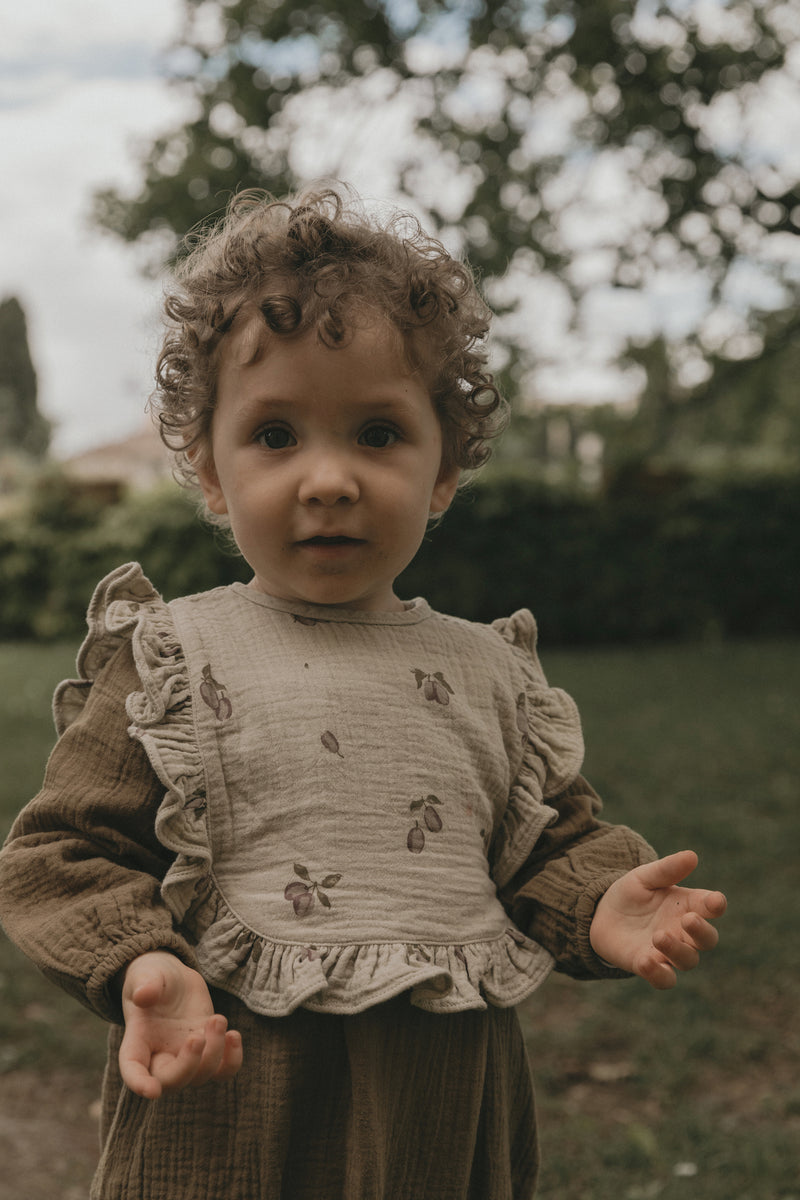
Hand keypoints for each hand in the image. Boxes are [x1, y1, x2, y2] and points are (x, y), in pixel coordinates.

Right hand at [118, 951, 242, 1099]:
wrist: (172, 979)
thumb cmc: (153, 977)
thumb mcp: (146, 973)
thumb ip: (145, 984)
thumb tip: (144, 995)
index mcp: (137, 1042)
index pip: (133, 1070)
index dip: (139, 1084)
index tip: (152, 1091)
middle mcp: (160, 1057)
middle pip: (172, 1081)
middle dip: (188, 1064)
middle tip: (197, 1036)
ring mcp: (185, 1057)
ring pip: (200, 1076)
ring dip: (214, 1053)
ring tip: (218, 1019)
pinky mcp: (207, 1050)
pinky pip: (222, 1071)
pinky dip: (232, 1061)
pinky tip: (234, 1035)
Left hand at [589, 850, 726, 989]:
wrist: (601, 913)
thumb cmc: (631, 894)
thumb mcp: (645, 877)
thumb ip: (667, 869)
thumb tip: (692, 856)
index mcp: (688, 905)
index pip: (711, 907)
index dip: (716, 905)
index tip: (716, 901)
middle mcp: (684, 932)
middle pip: (707, 939)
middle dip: (702, 931)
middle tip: (688, 919)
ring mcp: (668, 952)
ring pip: (688, 960)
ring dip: (677, 950)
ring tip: (658, 936)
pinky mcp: (649, 966)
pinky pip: (664, 979)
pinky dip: (658, 974)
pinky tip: (646, 961)